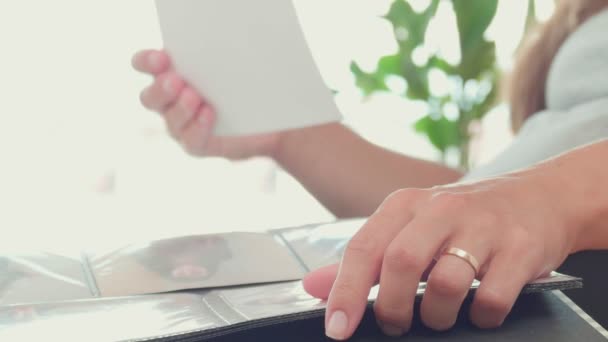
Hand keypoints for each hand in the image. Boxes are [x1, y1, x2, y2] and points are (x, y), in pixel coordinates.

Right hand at [132, 50, 282, 159]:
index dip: (147, 61)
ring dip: (181, 109)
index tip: (161, 58)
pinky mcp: (198, 144)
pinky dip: (198, 127)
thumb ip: (218, 53)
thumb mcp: (232, 63)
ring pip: (170, 120)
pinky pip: (192, 140)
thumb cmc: (241, 82)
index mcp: (169, 72)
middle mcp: (169, 101)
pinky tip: (209, 114)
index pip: (144, 64)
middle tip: (175, 80)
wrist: (260, 119)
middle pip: (150, 98)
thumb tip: (224, 28)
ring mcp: (181, 125)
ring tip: (194, 97)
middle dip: (160, 89)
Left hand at [303, 171, 582, 338]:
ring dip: (435, 316)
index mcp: (406, 205)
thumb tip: (313, 287)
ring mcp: (484, 227)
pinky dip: (480, 316)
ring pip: (445, 283)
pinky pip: (491, 297)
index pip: (363, 247)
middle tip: (395, 324)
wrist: (539, 197)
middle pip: (400, 262)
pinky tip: (477, 311)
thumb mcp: (410, 226)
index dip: (345, 291)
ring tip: (437, 317)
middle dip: (391, 306)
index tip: (337, 328)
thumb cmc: (463, 219)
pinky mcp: (521, 248)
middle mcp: (442, 209)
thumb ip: (364, 257)